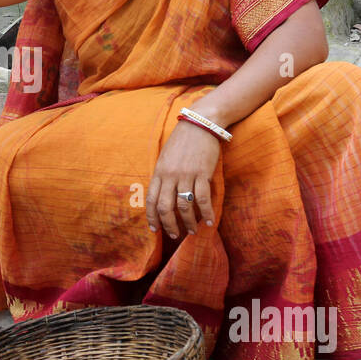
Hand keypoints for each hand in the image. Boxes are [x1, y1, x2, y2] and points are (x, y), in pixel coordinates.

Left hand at [146, 122, 220, 239]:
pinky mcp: (203, 173)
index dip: (152, 217)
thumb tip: (160, 196)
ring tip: (193, 231)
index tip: (154, 229)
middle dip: (169, 225)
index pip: (151, 200)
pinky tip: (209, 222)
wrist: (200, 124)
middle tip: (174, 235)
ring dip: (188, 222)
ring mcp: (186, 175)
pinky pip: (203, 199)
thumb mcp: (165, 157)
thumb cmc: (182, 141)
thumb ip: (162, 176)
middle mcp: (170, 175)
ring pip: (184, 206)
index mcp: (159, 172)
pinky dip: (206, 213)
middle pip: (165, 207)